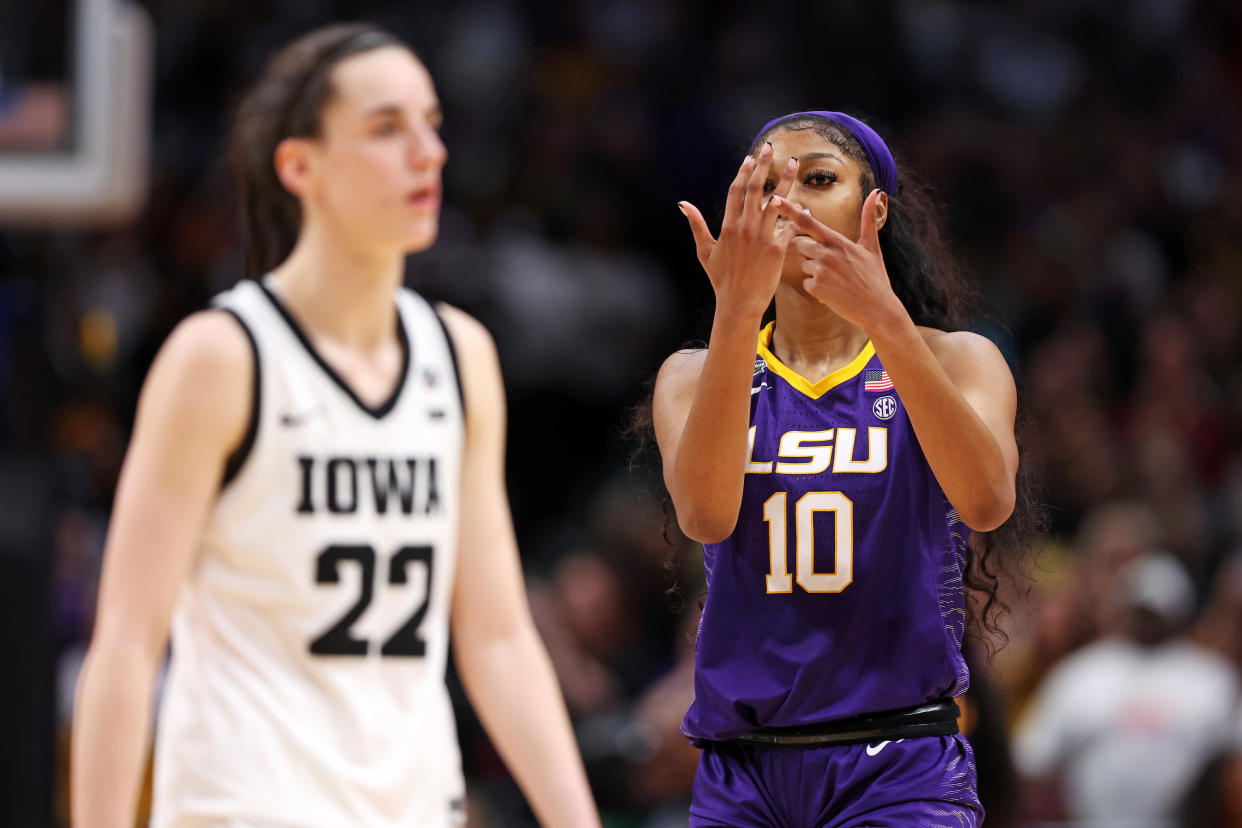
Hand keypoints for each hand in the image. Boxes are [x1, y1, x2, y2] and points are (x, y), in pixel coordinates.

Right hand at [679, 142, 799, 319]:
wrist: (738, 302)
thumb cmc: (721, 279)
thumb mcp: (704, 251)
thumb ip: (696, 225)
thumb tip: (683, 204)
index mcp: (728, 226)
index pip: (736, 191)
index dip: (743, 172)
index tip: (750, 158)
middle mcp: (745, 228)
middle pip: (756, 188)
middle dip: (763, 165)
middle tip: (770, 147)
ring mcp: (762, 237)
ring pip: (777, 201)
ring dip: (786, 180)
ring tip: (795, 163)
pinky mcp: (777, 249)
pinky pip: (790, 225)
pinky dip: (798, 214)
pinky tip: (805, 205)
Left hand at [771, 189, 906, 330]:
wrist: (877, 309)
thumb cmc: (875, 278)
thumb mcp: (872, 246)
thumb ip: (868, 219)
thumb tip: (876, 192)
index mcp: (838, 241)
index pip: (809, 222)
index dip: (790, 210)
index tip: (774, 199)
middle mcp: (827, 253)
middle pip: (802, 246)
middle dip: (812, 254)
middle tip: (833, 266)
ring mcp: (820, 270)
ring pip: (804, 265)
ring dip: (815, 273)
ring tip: (836, 280)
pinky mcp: (816, 288)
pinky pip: (806, 283)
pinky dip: (817, 288)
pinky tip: (833, 292)